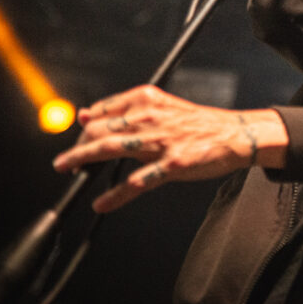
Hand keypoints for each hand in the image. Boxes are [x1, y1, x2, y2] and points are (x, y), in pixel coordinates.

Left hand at [52, 85, 287, 212]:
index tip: (77, 139)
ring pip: (110, 149)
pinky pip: (136, 182)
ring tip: (67, 170)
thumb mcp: (163, 106)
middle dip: (78, 147)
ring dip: (82, 161)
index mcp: (147, 100)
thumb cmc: (199, 123)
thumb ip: (126, 109)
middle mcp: (151, 117)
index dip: (85, 127)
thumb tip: (86, 115)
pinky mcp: (171, 165)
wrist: (236, 134)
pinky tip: (102, 203)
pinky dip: (115, 196)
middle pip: (100, 130)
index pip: (103, 111)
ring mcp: (161, 142)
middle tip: (67, 162)